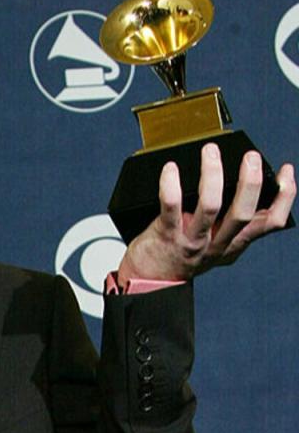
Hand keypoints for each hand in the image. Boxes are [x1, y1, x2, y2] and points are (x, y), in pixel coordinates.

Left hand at [117, 143, 295, 284]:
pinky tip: (170, 169)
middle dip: (251, 183)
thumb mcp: (216, 243)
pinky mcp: (166, 236)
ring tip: (211, 152)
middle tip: (251, 157)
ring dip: (212, 176)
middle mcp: (217, 244)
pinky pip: (170, 208)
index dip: (284, 197)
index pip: (271, 222)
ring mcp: (192, 241)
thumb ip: (229, 222)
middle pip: (244, 214)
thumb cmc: (180, 254)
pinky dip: (170, 186)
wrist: (148, 280)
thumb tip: (244, 183)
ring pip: (210, 207)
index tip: (285, 171)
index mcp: (235, 243)